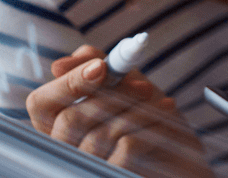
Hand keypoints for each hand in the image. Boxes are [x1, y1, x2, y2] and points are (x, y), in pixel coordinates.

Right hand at [26, 44, 212, 177]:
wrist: (186, 155)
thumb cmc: (153, 118)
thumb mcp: (130, 86)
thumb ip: (102, 69)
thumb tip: (68, 60)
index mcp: (63, 125)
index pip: (40, 104)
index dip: (67, 83)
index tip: (101, 66)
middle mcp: (68, 151)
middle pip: (67, 120)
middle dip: (109, 95)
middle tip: (142, 86)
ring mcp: (89, 168)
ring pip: (98, 135)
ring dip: (137, 110)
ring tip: (163, 103)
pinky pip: (124, 149)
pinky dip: (151, 126)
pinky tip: (166, 117)